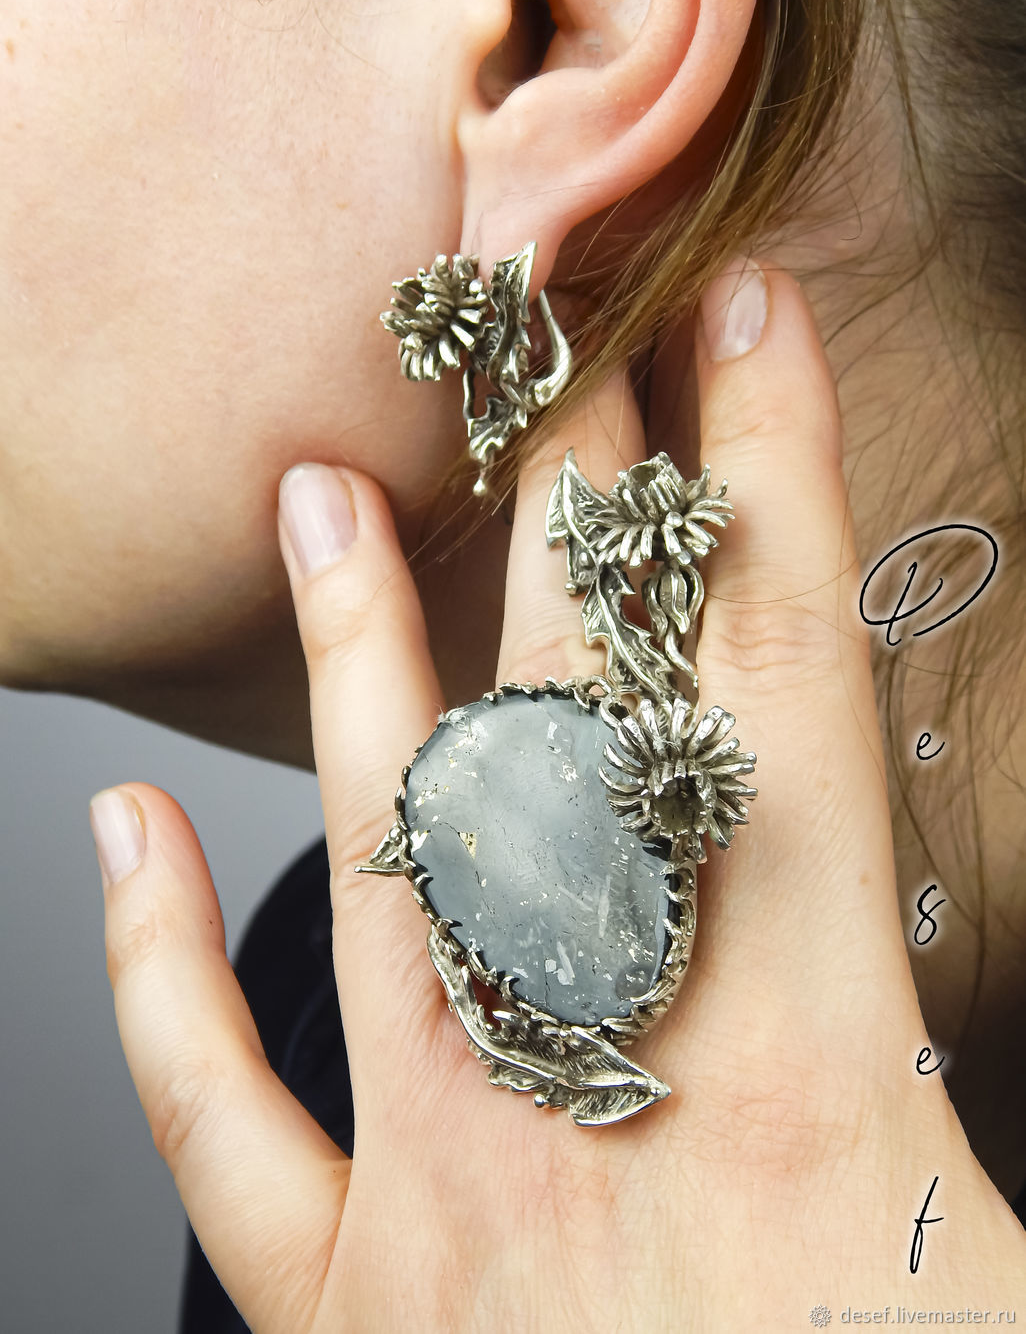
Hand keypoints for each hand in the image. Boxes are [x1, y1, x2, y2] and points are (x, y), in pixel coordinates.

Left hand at [90, 263, 1025, 1331]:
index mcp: (801, 1074)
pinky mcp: (345, 1311)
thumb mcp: (1017, 1268)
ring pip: (386, 866)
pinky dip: (148, 978)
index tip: (741, 326)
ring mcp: (449, 1194)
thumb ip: (1008, 1092)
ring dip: (353, 669)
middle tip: (534, 341)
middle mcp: (605, 1085)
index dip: (776, 490)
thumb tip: (979, 937)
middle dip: (570, 517)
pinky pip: (217, 1125)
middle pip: (582, 729)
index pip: (787, 704)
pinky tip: (110, 842)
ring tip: (315, 500)